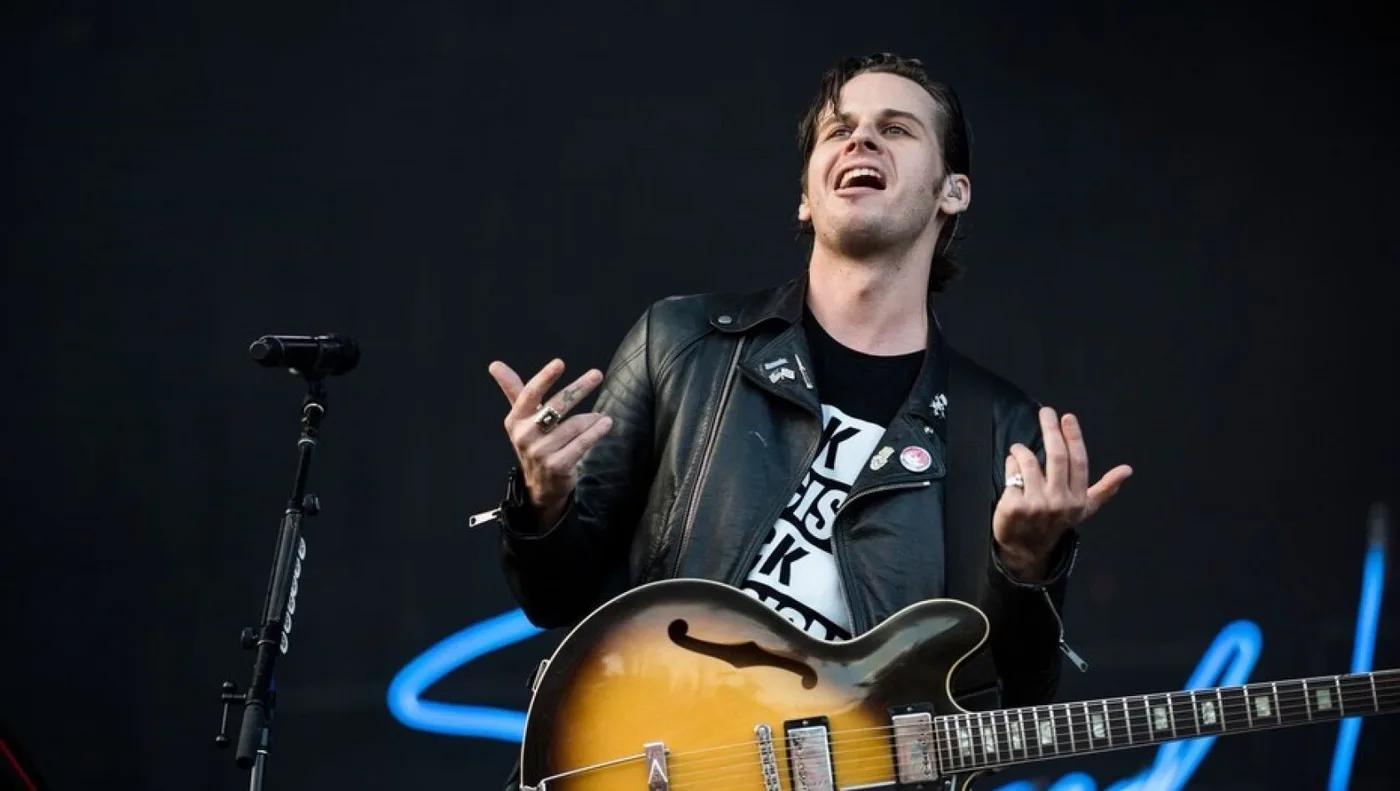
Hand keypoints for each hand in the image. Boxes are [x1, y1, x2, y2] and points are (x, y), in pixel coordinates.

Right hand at [488, 358, 612, 525]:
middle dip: (578, 388)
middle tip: (596, 374)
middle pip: (556, 405)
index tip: (559, 363)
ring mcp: (541, 452)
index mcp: (516, 420)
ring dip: (591, 418)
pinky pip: (582, 443)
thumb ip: (512, 390)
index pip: (530, 394)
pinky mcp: (557, 465)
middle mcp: (525, 436)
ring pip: (574, 425)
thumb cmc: (533, 442)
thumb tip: (494, 364)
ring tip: (600, 416)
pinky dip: (596, 432)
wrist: (541, 484)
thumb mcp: (520, 418)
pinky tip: (605, 423)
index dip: (544, 378)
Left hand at [993, 407, 1132, 579]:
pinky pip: (1012, 474)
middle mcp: (1060, 502)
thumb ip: (1104, 488)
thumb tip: (1128, 469)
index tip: (1067, 417)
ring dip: (1022, 450)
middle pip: (1057, 457)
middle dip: (1051, 430)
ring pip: (1030, 463)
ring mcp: (1037, 505)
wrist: (1027, 549)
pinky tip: (1011, 467)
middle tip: (1046, 412)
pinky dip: (1010, 464)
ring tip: (1018, 449)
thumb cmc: (1055, 522)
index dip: (1073, 437)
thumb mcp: (1083, 508)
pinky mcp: (1015, 507)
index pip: (1078, 462)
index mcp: (1078, 499)